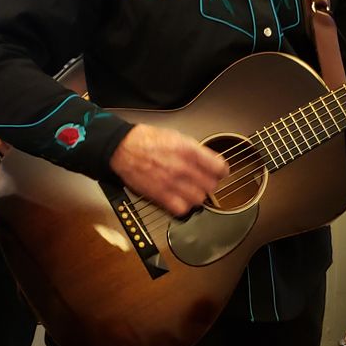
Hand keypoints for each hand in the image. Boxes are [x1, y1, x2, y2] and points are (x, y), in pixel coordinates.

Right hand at [109, 122, 228, 216]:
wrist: (124, 147)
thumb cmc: (147, 140)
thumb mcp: (177, 136)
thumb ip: (195, 151)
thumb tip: (209, 162)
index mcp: (189, 150)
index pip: (219, 168)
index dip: (221, 171)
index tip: (218, 172)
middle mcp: (183, 168)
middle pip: (211, 186)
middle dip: (208, 183)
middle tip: (202, 181)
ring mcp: (172, 183)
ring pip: (199, 199)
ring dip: (196, 196)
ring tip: (190, 190)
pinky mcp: (160, 195)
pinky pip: (182, 209)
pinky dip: (183, 206)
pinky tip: (180, 199)